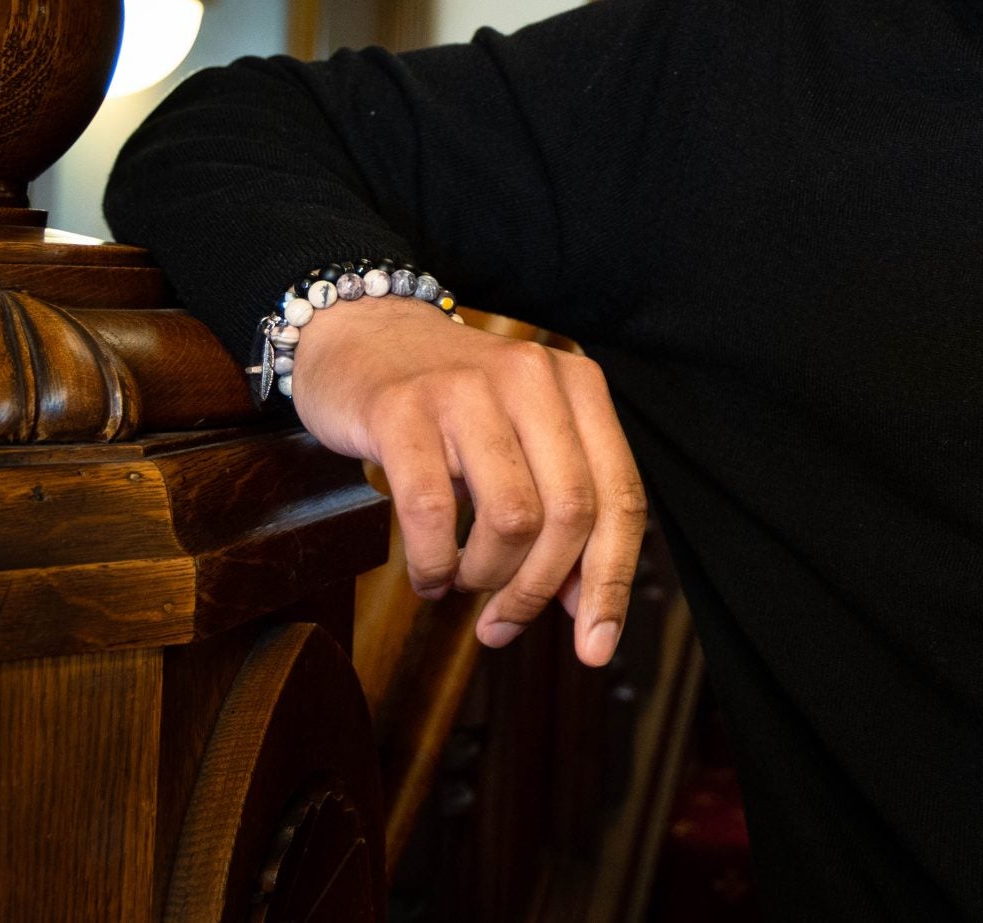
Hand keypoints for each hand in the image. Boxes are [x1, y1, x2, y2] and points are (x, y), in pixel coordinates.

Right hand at [289, 295, 643, 665]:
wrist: (362, 334)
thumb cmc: (453, 408)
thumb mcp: (524, 444)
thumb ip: (564, 513)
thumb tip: (589, 610)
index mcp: (580, 386)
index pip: (621, 497)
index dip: (612, 581)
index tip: (595, 648)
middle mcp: (534, 378)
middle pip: (572, 513)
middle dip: (541, 589)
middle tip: (503, 624)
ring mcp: (468, 389)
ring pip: (512, 518)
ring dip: (487, 577)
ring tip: (462, 582)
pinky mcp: (402, 408)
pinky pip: (431, 512)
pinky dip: (432, 565)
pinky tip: (427, 576)